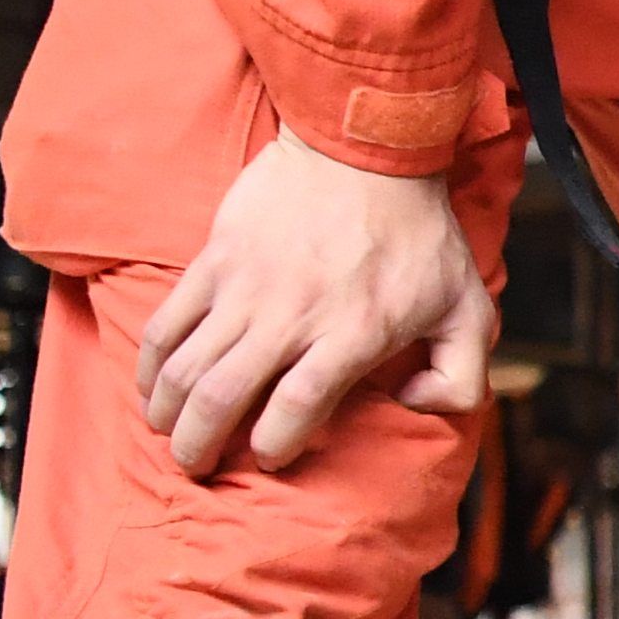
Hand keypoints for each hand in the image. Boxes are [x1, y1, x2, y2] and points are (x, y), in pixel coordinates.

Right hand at [137, 133, 494, 477]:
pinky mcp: (215, 260)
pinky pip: (169, 322)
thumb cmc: (421, 235)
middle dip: (200, 444)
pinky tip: (150, 388)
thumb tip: (412, 407)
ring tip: (167, 434)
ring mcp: (246, 287)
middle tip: (195, 467)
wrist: (366, 151)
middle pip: (223, 396)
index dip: (274, 445)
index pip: (295, 408)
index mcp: (352, 334)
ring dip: (168, 411)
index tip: (268, 458)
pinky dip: (151, 363)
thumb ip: (459, 375)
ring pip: (186, 366)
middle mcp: (291, 316)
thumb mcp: (469, 308)